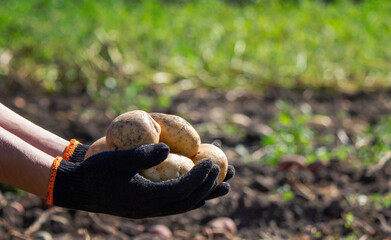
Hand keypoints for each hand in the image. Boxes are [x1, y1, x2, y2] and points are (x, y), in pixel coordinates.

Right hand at [62, 139, 234, 199]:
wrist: (77, 188)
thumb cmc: (95, 171)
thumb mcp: (116, 159)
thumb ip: (142, 155)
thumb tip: (168, 148)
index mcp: (145, 199)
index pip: (182, 191)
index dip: (201, 178)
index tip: (214, 163)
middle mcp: (151, 209)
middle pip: (189, 201)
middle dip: (211, 188)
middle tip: (229, 174)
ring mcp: (149, 210)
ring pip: (184, 205)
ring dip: (205, 194)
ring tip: (225, 185)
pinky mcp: (147, 206)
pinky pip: (175, 204)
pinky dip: (190, 196)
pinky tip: (200, 188)